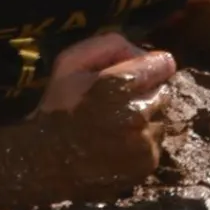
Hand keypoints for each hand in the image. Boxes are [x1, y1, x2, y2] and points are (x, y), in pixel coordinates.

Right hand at [32, 33, 178, 191]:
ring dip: (145, 119)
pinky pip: (156, 144)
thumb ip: (109, 45)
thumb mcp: (70, 63)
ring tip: (116, 127)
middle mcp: (139, 113)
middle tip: (118, 104)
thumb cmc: (58, 108)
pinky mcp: (148, 163)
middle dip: (145, 93)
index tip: (136, 75)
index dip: (149, 67)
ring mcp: (145, 141)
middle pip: (163, 91)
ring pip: (160, 118)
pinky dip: (142, 143)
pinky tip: (118, 146)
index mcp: (121, 84)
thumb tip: (146, 53)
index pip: (164, 63)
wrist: (46, 164)